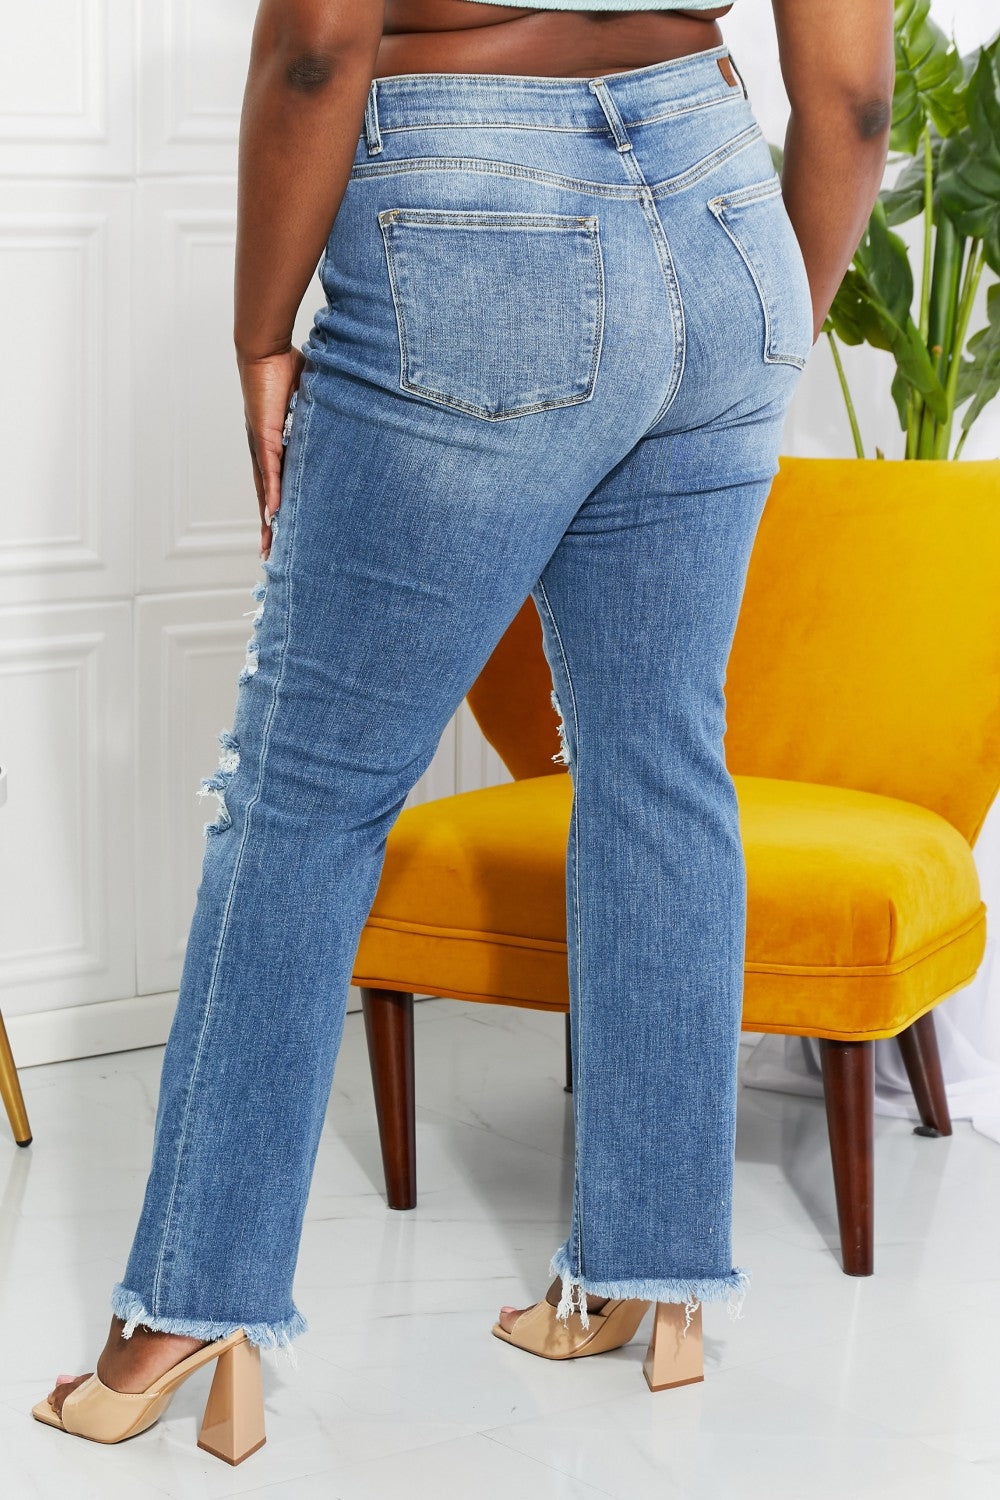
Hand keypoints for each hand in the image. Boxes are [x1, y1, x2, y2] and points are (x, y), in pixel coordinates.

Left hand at [238, 346, 304, 559]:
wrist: (264, 349)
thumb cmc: (286, 368)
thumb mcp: (311, 401)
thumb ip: (323, 416)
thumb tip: (349, 417)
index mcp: (276, 445)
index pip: (277, 485)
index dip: (278, 510)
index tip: (281, 534)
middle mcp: (265, 451)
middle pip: (266, 498)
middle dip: (269, 528)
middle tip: (271, 556)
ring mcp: (262, 446)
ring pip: (264, 492)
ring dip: (268, 521)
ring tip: (271, 547)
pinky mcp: (264, 436)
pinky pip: (270, 472)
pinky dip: (271, 495)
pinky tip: (272, 516)